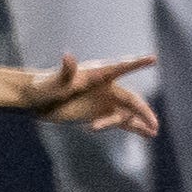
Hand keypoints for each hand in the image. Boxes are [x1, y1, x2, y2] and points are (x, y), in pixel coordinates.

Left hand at [24, 53, 159, 135]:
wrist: (37, 101)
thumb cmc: (44, 87)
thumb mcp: (54, 82)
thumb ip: (64, 72)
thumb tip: (68, 57)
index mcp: (97, 74)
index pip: (120, 67)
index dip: (137, 63)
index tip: (153, 58)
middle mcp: (105, 86)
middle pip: (130, 98)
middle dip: (143, 110)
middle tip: (154, 124)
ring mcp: (104, 101)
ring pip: (128, 112)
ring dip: (140, 122)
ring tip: (153, 132)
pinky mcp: (100, 113)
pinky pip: (121, 121)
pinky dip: (134, 128)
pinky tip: (147, 135)